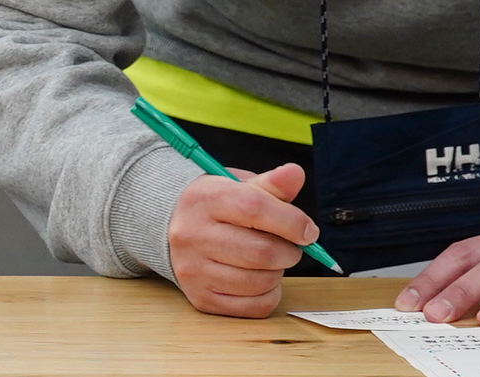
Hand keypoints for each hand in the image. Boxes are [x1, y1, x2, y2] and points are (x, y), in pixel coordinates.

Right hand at [167, 164, 317, 317]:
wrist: (170, 226)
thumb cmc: (214, 204)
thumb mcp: (237, 184)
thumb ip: (270, 183)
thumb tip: (295, 174)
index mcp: (205, 198)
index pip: (254, 208)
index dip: (291, 221)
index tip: (309, 230)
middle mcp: (193, 235)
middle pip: (260, 252)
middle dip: (290, 251)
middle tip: (292, 246)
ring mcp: (194, 270)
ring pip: (259, 281)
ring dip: (279, 272)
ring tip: (272, 259)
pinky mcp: (201, 298)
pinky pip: (253, 306)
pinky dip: (270, 294)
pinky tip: (263, 278)